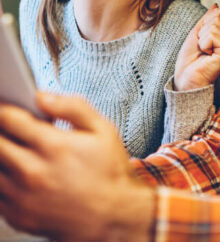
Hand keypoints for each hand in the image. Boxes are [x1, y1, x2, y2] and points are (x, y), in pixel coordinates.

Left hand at [0, 93, 153, 240]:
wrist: (114, 216)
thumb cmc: (110, 172)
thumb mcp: (103, 130)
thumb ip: (73, 107)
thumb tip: (44, 97)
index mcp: (54, 146)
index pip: (10, 120)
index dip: (5, 109)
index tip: (7, 108)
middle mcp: (33, 171)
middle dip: (1, 130)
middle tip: (12, 128)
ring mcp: (23, 196)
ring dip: (2, 154)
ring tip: (19, 150)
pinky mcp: (18, 215)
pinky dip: (3, 178)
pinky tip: (20, 174)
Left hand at [174, 4, 219, 90]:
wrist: (185, 79)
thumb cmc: (189, 61)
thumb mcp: (196, 34)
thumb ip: (207, 20)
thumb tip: (216, 6)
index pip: (215, 15)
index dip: (201, 26)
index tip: (199, 43)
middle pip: (214, 19)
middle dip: (201, 32)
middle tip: (200, 49)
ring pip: (213, 26)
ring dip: (202, 39)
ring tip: (203, 52)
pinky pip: (213, 35)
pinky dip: (204, 43)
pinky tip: (207, 55)